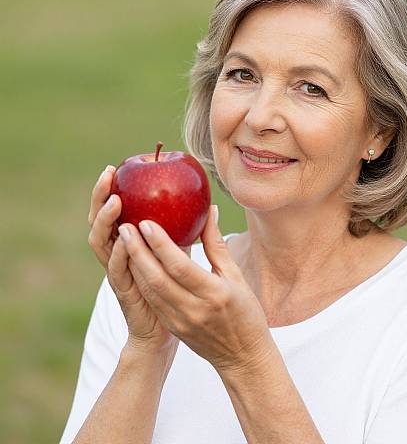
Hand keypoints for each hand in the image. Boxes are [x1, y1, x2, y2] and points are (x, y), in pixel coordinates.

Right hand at [87, 165, 190, 355]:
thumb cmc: (179, 293)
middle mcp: (119, 257)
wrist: (166, 335)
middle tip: (108, 175)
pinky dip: (118, 255)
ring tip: (116, 201)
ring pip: (102, 245)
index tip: (116, 167)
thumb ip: (191, 234)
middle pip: (101, 223)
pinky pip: (117, 273)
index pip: (115, 213)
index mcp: (131, 246)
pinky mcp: (125, 294)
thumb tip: (210, 207)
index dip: (110, 191)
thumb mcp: (185, 257)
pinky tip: (124, 240)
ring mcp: (119, 275)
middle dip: (100, 198)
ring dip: (106, 222)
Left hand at [117, 206, 273, 373]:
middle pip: (158, 278)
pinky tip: (135, 262)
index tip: (146, 223)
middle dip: (138, 251)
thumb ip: (217, 245)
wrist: (243, 357)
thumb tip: (209, 211)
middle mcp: (194, 309)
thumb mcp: (236, 277)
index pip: (180, 266)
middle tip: (125, 226)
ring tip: (125, 240)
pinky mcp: (173, 327)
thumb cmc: (246, 312)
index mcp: (214, 294)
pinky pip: (153, 300)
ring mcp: (181, 321)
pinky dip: (142, 280)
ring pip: (150, 290)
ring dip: (135, 264)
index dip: (161, 245)